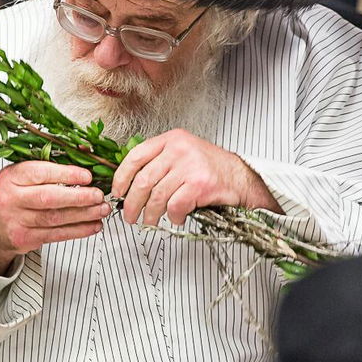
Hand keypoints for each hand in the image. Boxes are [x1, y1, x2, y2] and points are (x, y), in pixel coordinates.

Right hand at [0, 162, 110, 273]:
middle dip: (78, 197)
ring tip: (101, 210)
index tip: (87, 176)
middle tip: (98, 195)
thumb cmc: (15, 194)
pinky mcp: (24, 238)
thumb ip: (50, 166)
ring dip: (83, 215)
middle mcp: (11, 198)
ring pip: (55, 218)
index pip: (40, 173)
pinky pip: (56, 235)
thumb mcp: (23, 175)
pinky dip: (78, 231)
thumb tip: (85, 153)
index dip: (66, 175)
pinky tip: (92, 225)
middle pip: (49, 198)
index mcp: (12, 176)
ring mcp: (16, 220)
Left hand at [110, 130, 280, 226]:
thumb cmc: (211, 169)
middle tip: (130, 216)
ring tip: (149, 222)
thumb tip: (129, 183)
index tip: (118, 192)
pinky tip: (176, 218)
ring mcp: (190, 166)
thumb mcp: (183, 154)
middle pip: (143, 180)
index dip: (121, 177)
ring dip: (150, 215)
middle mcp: (179, 149)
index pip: (135, 156)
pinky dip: (173, 217)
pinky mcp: (201, 184)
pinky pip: (175, 206)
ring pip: (157, 196)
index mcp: (171, 139)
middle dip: (132, 203)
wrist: (243, 178)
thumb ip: (159, 161)